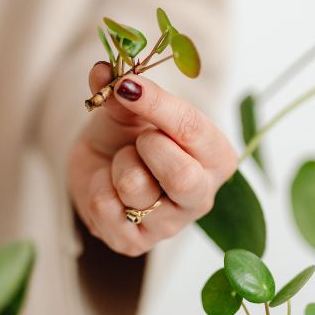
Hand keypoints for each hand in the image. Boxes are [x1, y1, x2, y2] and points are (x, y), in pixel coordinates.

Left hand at [68, 62, 237, 256]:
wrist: (99, 167)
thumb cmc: (127, 134)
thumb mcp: (128, 107)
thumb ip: (121, 91)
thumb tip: (103, 70)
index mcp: (216, 156)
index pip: (194, 130)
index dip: (157, 105)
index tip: (127, 86)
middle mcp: (201, 195)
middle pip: (182, 177)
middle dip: (148, 147)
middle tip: (138, 137)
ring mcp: (169, 225)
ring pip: (136, 189)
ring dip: (118, 165)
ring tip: (123, 163)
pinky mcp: (136, 243)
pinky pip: (107, 208)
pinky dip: (98, 187)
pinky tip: (109, 187)